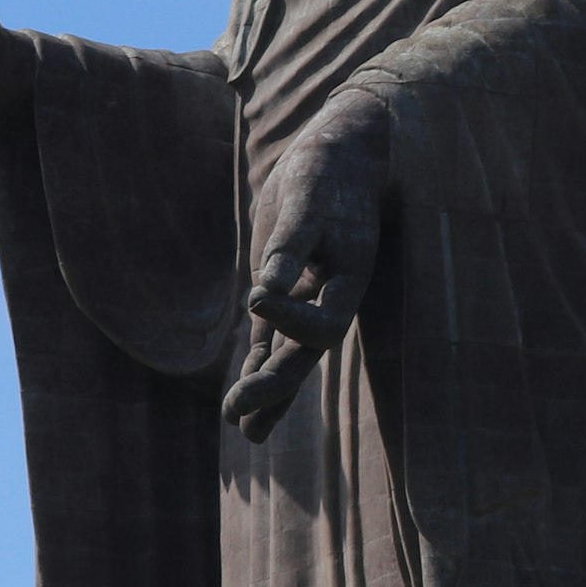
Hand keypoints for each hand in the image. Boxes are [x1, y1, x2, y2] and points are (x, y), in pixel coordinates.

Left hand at [221, 93, 391, 441]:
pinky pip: (269, 343)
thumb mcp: (308, 202)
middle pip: (304, 358)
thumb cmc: (326, 174)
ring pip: (287, 360)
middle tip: (240, 417)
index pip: (323, 327)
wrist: (336, 159)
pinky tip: (238, 402)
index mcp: (347, 283)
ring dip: (265, 393)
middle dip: (273, 389)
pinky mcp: (281, 296)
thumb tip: (264, 289)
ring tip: (241, 427)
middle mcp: (329, 301)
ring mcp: (304, 302)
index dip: (290, 321)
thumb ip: (290, 247)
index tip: (258, 294)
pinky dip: (255, 368)